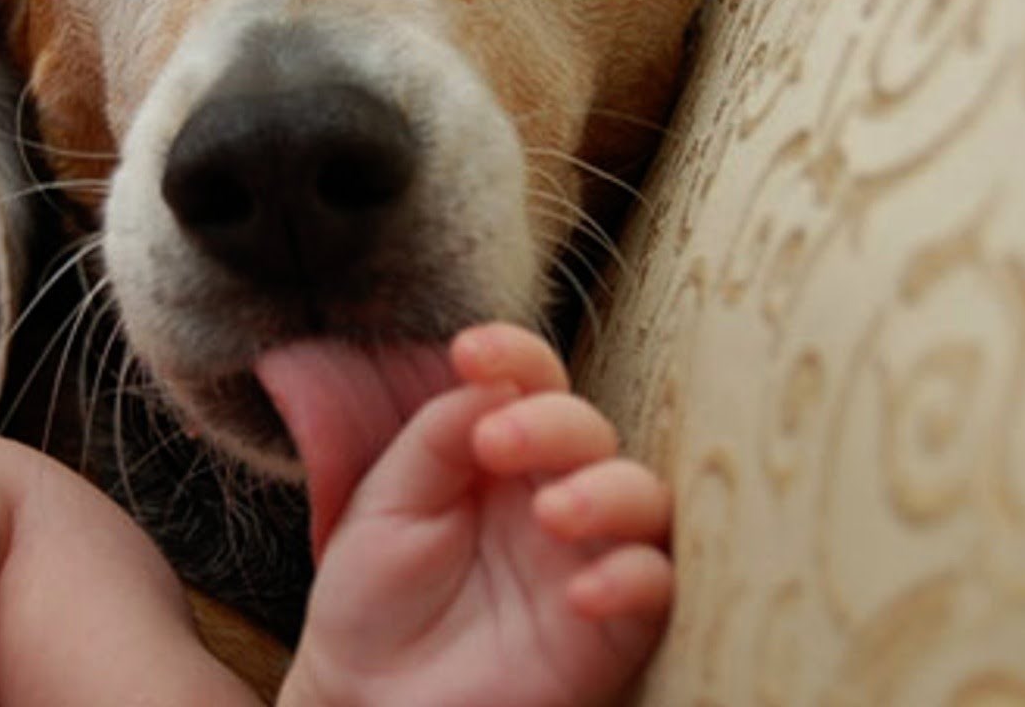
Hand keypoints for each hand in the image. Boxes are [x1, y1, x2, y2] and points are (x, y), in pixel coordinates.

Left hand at [280, 324, 671, 706]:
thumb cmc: (374, 595)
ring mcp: (588, 554)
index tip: (470, 352)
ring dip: (606, 493)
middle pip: (590, 429)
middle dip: (552, 424)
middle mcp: (554, 489)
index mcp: (499, 450)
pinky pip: (656, 588)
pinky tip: (581, 593)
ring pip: (644, 497)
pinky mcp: (615, 624)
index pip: (530, 380)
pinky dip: (631, 580)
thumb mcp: (386, 505)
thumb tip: (487, 380)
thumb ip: (437, 439)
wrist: (368, 698)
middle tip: (497, 441)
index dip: (514, 355)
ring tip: (551, 513)